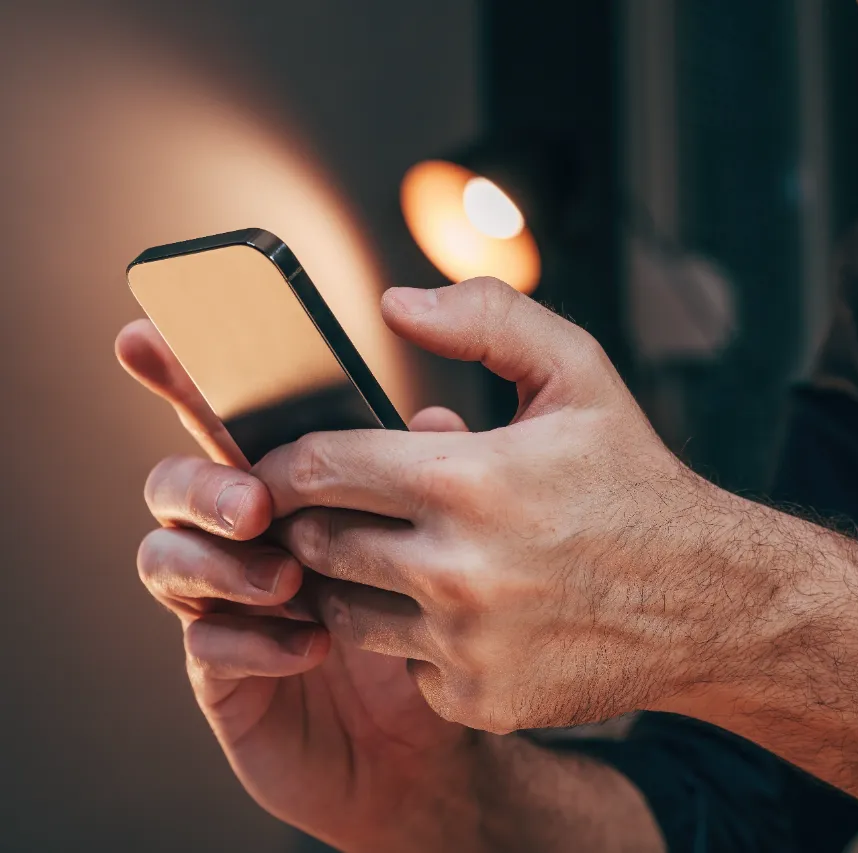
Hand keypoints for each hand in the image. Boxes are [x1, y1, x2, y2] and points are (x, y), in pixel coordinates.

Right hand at [116, 322, 484, 852]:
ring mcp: (230, 605)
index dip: (184, 373)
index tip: (147, 332)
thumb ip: (445, 464)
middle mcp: (251, 537)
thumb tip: (438, 419)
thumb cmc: (447, 618)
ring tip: (288, 577)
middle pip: (179, 481)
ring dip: (217, 561)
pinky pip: (204, 646)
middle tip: (256, 502)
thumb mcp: (463, 531)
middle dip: (202, 480)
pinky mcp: (228, 676)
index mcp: (299, 484)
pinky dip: (248, 638)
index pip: (232, 417)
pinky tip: (311, 645)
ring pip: (168, 558)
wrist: (445, 737)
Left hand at [252, 278, 770, 733]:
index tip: (277, 471)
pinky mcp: (479, 697)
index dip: (281, 467)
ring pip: (347, 613)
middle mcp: (456, 569)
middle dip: (313, 525)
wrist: (706, 598)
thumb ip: (488, 320)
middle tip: (337, 513)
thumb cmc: (633, 479)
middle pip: (317, 546)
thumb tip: (394, 303)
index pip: (317, 469)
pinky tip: (462, 614)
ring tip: (395, 558)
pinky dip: (417, 641)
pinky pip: (404, 667)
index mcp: (467, 480)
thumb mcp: (580, 373)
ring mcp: (466, 642)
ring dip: (355, 584)